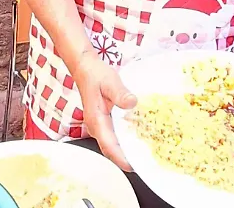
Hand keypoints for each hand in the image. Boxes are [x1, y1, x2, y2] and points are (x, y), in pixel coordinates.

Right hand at [70, 51, 137, 170]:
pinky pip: (115, 137)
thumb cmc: (96, 75)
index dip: (122, 159)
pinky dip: (126, 142)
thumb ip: (121, 93)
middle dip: (128, 159)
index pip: (109, 146)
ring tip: (147, 156)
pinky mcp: (104, 123)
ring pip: (113, 145)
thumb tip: (131, 103)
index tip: (135, 166)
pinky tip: (140, 140)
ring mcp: (100, 126)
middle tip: (148, 164)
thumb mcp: (110, 81)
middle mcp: (97, 127)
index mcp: (96, 121)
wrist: (86, 68)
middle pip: (112, 150)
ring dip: (128, 152)